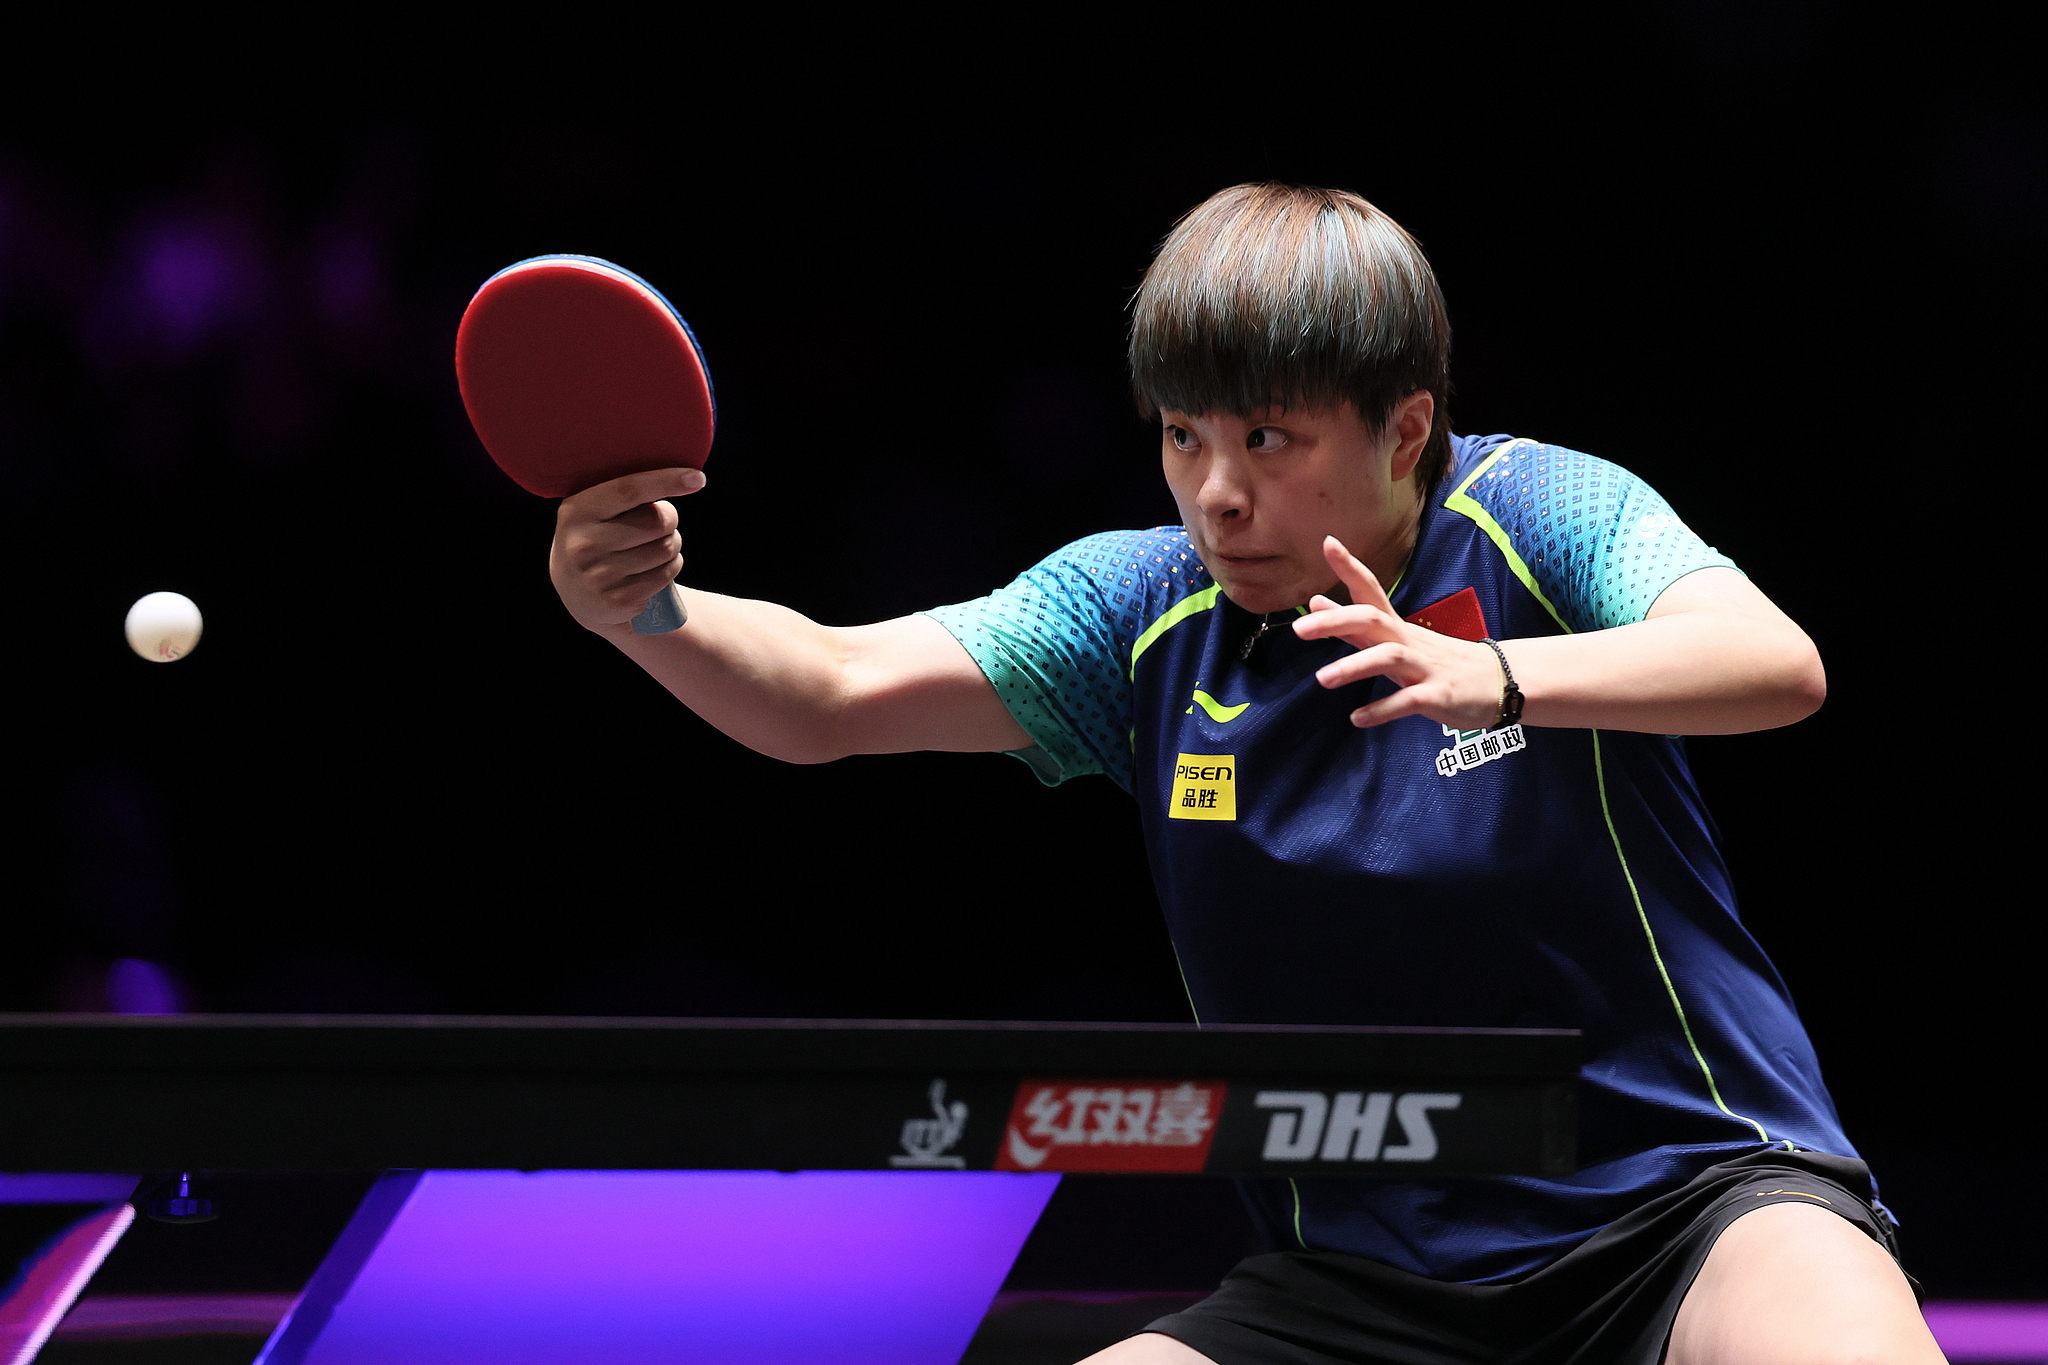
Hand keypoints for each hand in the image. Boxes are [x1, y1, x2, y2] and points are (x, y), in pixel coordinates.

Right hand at [549, 467, 705, 631]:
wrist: (577, 594)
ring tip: (654, 547)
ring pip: (666, 549)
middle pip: (657, 522)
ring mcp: (598, 576)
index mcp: (577, 511)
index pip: (629, 490)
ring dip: (672, 545)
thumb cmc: (597, 537)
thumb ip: (624, 493)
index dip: (665, 481)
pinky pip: (666, 575)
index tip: (696, 478)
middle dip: (670, 520)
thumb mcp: (594, 511)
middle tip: (661, 524)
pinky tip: (653, 569)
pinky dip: (670, 568)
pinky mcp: (618, 602)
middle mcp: (583, 544)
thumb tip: (682, 475)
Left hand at [1292, 536, 1507, 730]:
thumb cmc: (1439, 660)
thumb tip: (1315, 602)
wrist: (1500, 682)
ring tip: (1323, 678)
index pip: (1371, 590)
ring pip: (1390, 657)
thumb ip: (1353, 627)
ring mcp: (1425, 667)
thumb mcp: (1396, 641)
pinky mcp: (1438, 695)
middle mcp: (1409, 641)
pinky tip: (1358, 718)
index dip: (1350, 567)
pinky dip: (1382, 710)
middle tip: (1299, 629)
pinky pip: (1409, 700)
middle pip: (1373, 619)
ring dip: (1355, 666)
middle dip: (1336, 621)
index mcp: (1397, 627)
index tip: (1328, 542)